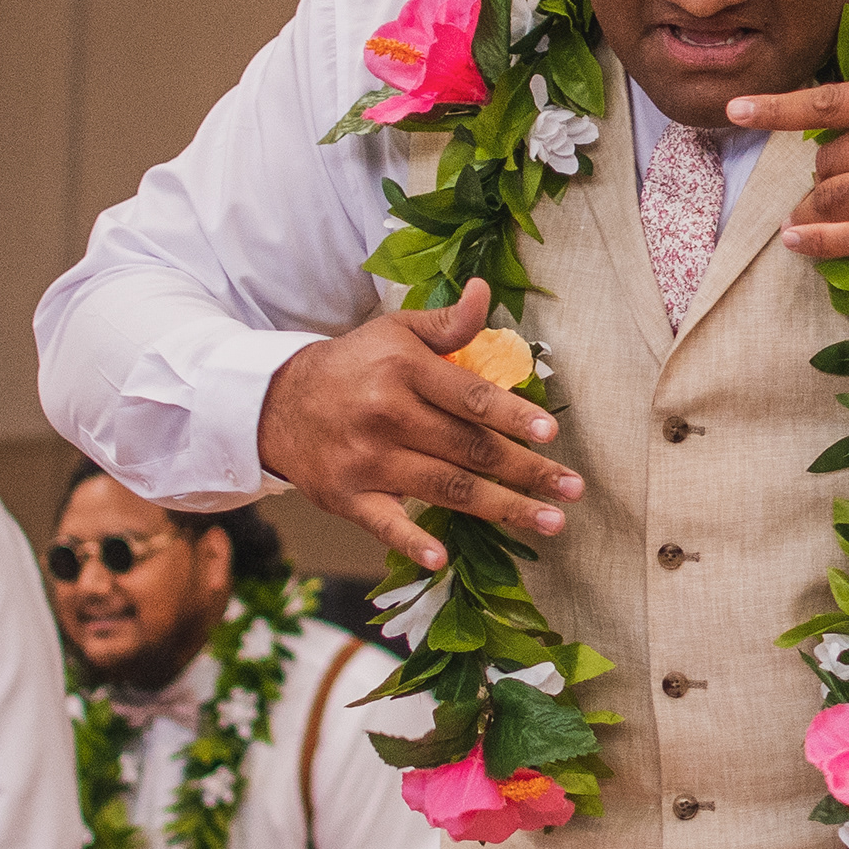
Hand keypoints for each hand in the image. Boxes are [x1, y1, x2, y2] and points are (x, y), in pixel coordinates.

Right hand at [253, 278, 581, 568]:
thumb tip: (483, 291)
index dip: (511, 415)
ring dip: (502, 508)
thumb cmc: (354, 366)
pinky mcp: (347, 497)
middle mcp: (387, 415)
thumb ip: (447, 322)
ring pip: (445, 488)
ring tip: (550, 521)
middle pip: (468, 448)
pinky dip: (410, 542)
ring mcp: (366, 460)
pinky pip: (384, 524)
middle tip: (572, 490)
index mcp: (404, 370)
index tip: (550, 432)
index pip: (469, 397)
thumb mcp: (396, 331)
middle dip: (526, 470)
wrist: (276, 403)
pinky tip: (442, 558)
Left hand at [735, 0, 848, 278]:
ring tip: (805, 214)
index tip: (739, 109)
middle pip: (831, 155)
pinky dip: (817, 240)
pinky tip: (796, 241)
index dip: (779, 107)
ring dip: (814, 207)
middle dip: (822, 170)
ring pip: (836, 195)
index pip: (833, 101)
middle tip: (831, 180)